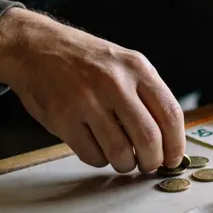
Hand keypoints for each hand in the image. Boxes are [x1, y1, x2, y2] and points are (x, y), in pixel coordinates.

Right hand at [0, 9, 185, 172]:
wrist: (36, 47)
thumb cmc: (84, 60)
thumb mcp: (123, 63)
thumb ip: (146, 95)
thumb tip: (168, 139)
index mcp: (136, 68)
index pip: (170, 114)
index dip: (176, 145)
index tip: (173, 159)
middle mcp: (114, 83)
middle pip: (149, 139)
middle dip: (152, 161)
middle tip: (148, 164)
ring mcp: (87, 101)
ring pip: (121, 153)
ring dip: (126, 164)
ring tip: (123, 159)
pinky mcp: (64, 119)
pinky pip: (93, 156)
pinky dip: (99, 160)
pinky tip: (96, 147)